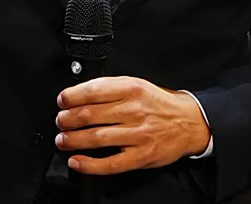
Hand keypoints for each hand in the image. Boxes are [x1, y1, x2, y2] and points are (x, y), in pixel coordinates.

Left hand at [55, 77, 211, 174]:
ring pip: (96, 138)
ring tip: (63, 140)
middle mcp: (134, 110)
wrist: (189, 122)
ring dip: (73, 140)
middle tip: (60, 122)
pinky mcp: (141, 156)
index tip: (61, 101)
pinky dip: (89, 164)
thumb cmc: (160, 104)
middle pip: (90, 115)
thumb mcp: (138, 85)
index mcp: (132, 88)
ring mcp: (138, 134)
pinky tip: (77, 162)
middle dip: (67, 119)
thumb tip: (80, 94)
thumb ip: (111, 88)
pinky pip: (110, 163)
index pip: (93, 90)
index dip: (71, 96)